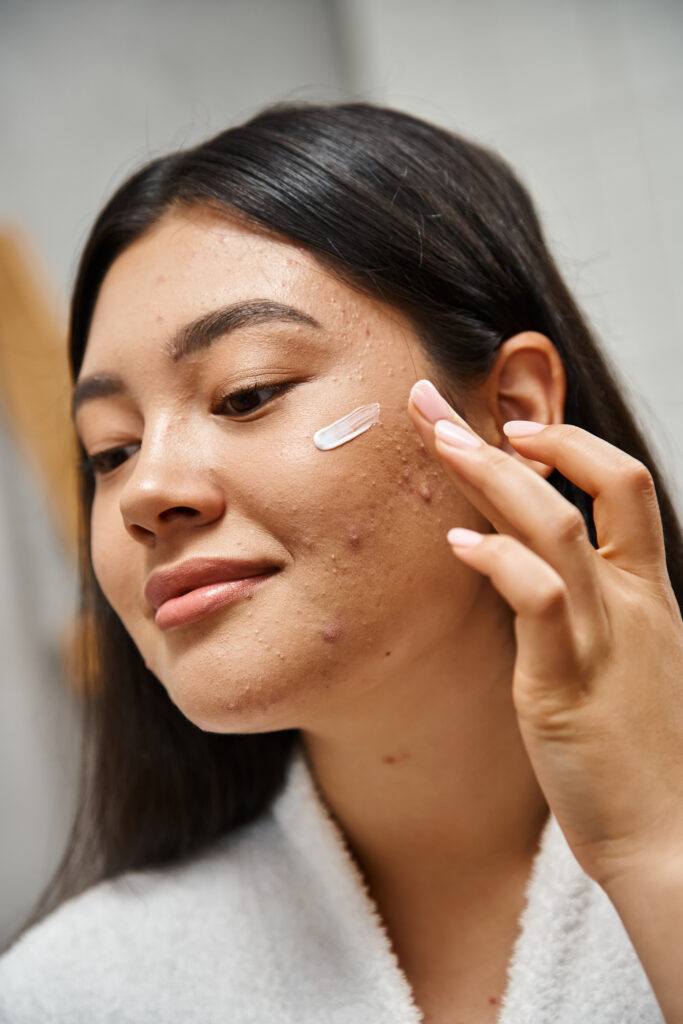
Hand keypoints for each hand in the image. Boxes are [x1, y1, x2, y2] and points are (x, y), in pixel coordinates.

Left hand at [408, 379, 682, 892]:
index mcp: (648, 593)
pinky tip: (457, 545)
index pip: (622, 487)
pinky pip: (539, 600)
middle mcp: (633, 602)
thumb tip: (526, 578)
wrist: (670, 841)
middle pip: (591, 485)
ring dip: (494, 476)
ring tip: (439, 443)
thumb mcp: (621, 664)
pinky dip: (498, 561)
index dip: (570, 443)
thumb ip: (585, 613)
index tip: (513, 427)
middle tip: (436, 404)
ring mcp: (606, 638)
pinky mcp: (569, 684)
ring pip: (560, 527)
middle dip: (510, 436)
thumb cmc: (637, 756)